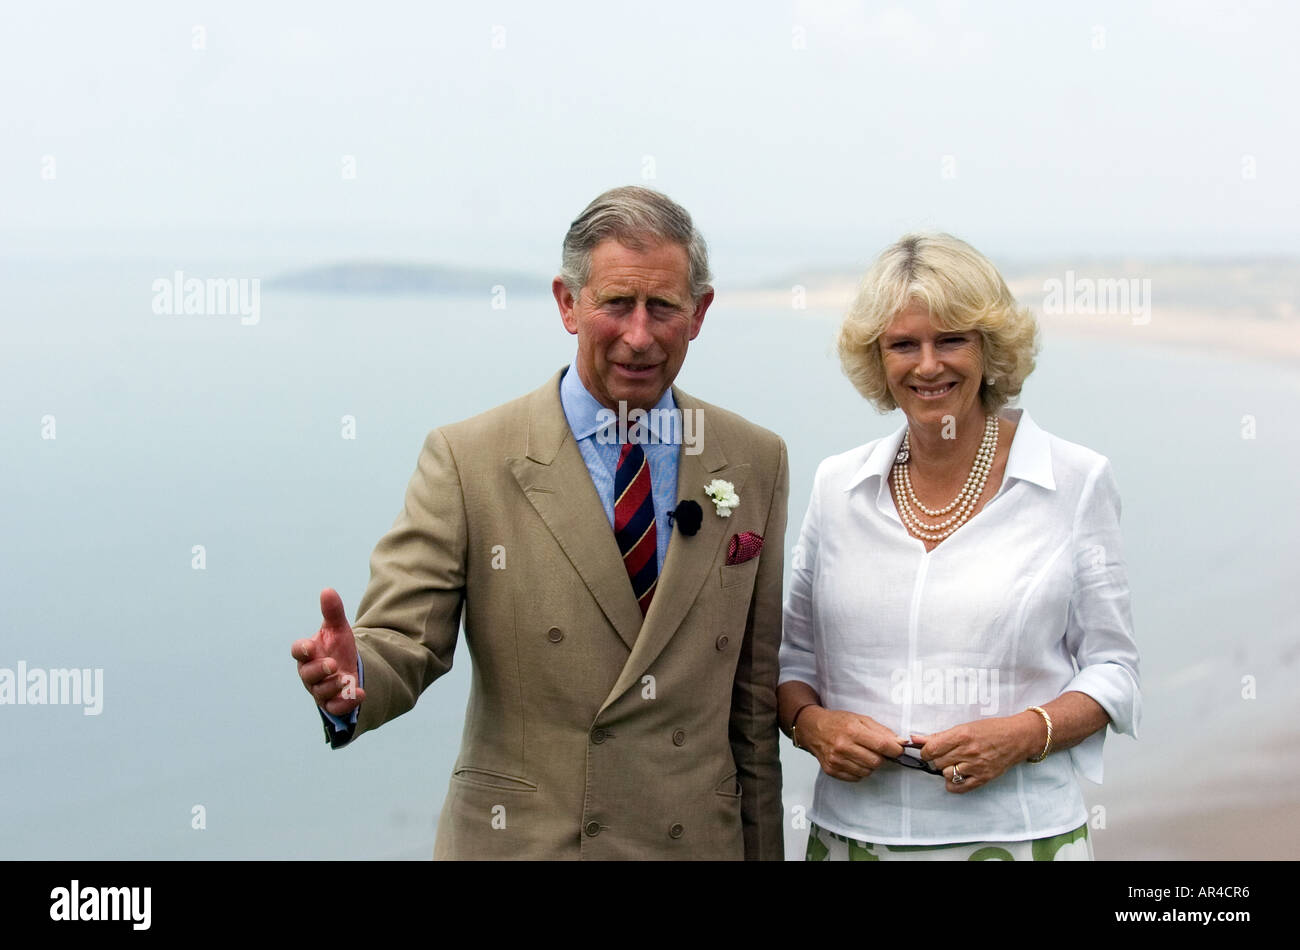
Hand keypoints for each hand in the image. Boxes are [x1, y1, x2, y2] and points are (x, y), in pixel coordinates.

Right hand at [291, 588, 364, 716]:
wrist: (349, 668)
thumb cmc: (337, 647)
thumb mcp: (338, 628)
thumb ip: (332, 611)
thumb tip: (327, 590)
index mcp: (308, 653)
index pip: (298, 651)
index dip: (302, 649)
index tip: (310, 646)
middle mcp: (310, 673)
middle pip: (307, 674)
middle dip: (319, 670)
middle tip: (332, 664)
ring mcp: (320, 689)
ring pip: (320, 692)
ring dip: (333, 686)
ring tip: (346, 678)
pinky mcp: (332, 702)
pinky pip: (334, 707)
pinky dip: (345, 703)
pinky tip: (360, 694)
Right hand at [798, 708, 906, 781]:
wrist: (813, 728)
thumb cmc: (838, 722)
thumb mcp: (861, 719)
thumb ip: (882, 731)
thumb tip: (901, 743)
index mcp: (852, 730)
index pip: (882, 745)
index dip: (895, 749)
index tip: (898, 749)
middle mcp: (843, 746)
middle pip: (876, 762)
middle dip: (881, 757)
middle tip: (876, 750)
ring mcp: (836, 760)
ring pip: (867, 771)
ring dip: (870, 764)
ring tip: (862, 753)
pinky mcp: (832, 770)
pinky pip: (856, 777)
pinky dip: (859, 770)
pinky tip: (853, 760)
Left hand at [913, 713, 1040, 793]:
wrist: (1017, 738)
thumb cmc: (990, 729)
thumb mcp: (964, 727)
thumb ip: (939, 735)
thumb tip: (914, 739)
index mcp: (962, 735)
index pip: (931, 749)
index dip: (926, 751)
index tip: (930, 750)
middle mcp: (968, 751)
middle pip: (937, 762)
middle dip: (937, 759)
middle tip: (945, 754)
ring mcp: (977, 766)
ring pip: (945, 774)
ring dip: (945, 769)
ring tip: (954, 763)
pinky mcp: (983, 778)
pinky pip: (959, 787)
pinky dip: (953, 783)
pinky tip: (956, 776)